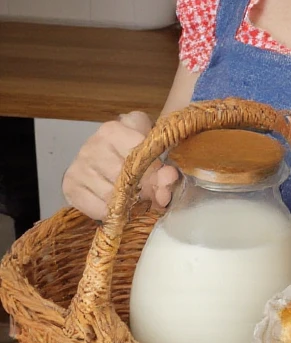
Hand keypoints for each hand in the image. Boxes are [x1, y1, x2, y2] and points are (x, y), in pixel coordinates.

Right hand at [62, 111, 177, 220]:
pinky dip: (112, 212)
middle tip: (151, 192)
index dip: (154, 170)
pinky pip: (97, 209)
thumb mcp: (148, 141)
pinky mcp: (70, 187)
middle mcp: (91, 146)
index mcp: (112, 130)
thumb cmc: (131, 145)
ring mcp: (78, 167)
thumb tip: (169, 177)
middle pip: (124, 178)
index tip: (162, 175)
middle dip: (144, 190)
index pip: (138, 154)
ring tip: (134, 198)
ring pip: (111, 196)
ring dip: (128, 203)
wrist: (105, 151)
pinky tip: (117, 204)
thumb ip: (163, 158)